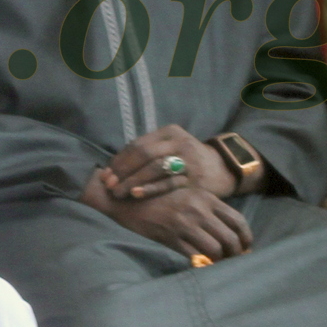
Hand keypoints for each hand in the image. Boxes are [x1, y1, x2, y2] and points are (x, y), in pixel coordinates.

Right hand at [82, 171, 254, 260]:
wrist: (124, 198)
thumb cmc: (157, 197)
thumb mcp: (186, 195)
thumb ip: (206, 209)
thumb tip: (226, 232)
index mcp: (205, 197)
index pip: (238, 220)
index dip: (246, 238)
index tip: (245, 247)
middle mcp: (198, 209)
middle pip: (230, 238)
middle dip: (236, 254)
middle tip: (233, 261)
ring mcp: (184, 223)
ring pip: (215, 250)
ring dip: (219, 261)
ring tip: (216, 265)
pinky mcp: (170, 236)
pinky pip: (194, 256)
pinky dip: (201, 265)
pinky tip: (200, 266)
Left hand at [95, 126, 235, 201]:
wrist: (222, 169)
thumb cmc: (187, 160)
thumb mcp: (170, 148)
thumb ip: (146, 154)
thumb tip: (111, 169)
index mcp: (169, 132)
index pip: (137, 144)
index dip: (119, 160)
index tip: (105, 174)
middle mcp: (179, 142)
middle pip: (143, 154)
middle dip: (122, 170)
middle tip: (108, 185)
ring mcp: (188, 159)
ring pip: (154, 167)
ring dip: (132, 181)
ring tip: (118, 192)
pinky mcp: (194, 178)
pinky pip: (167, 183)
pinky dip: (149, 189)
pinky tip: (136, 194)